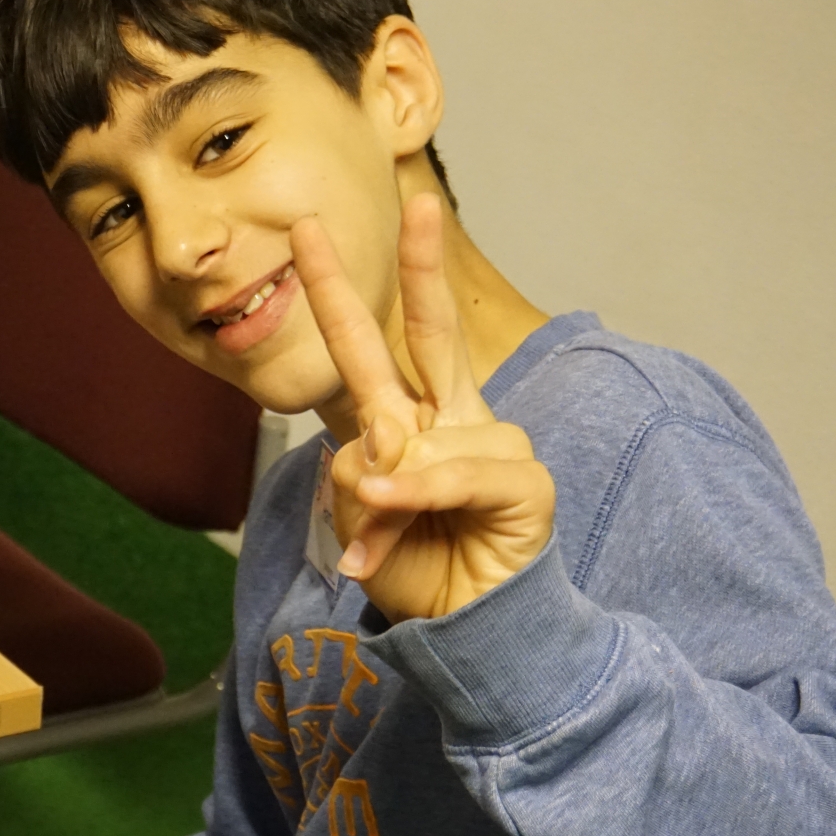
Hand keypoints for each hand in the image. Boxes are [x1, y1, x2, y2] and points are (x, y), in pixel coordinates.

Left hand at [293, 194, 554, 621]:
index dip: (341, 292)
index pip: (372, 347)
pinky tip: (393, 511)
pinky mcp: (525, 481)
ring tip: (382, 543)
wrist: (469, 634)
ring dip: (382, 501)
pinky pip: (453, 474)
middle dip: (422, 267)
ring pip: (415, 441)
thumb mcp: (361, 526)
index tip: (310, 233)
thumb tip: (386, 446)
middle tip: (418, 201)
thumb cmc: (416, 575)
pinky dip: (416, 497)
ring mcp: (493, 443)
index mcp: (408, 422)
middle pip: (430, 333)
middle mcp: (451, 421)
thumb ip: (361, 479)